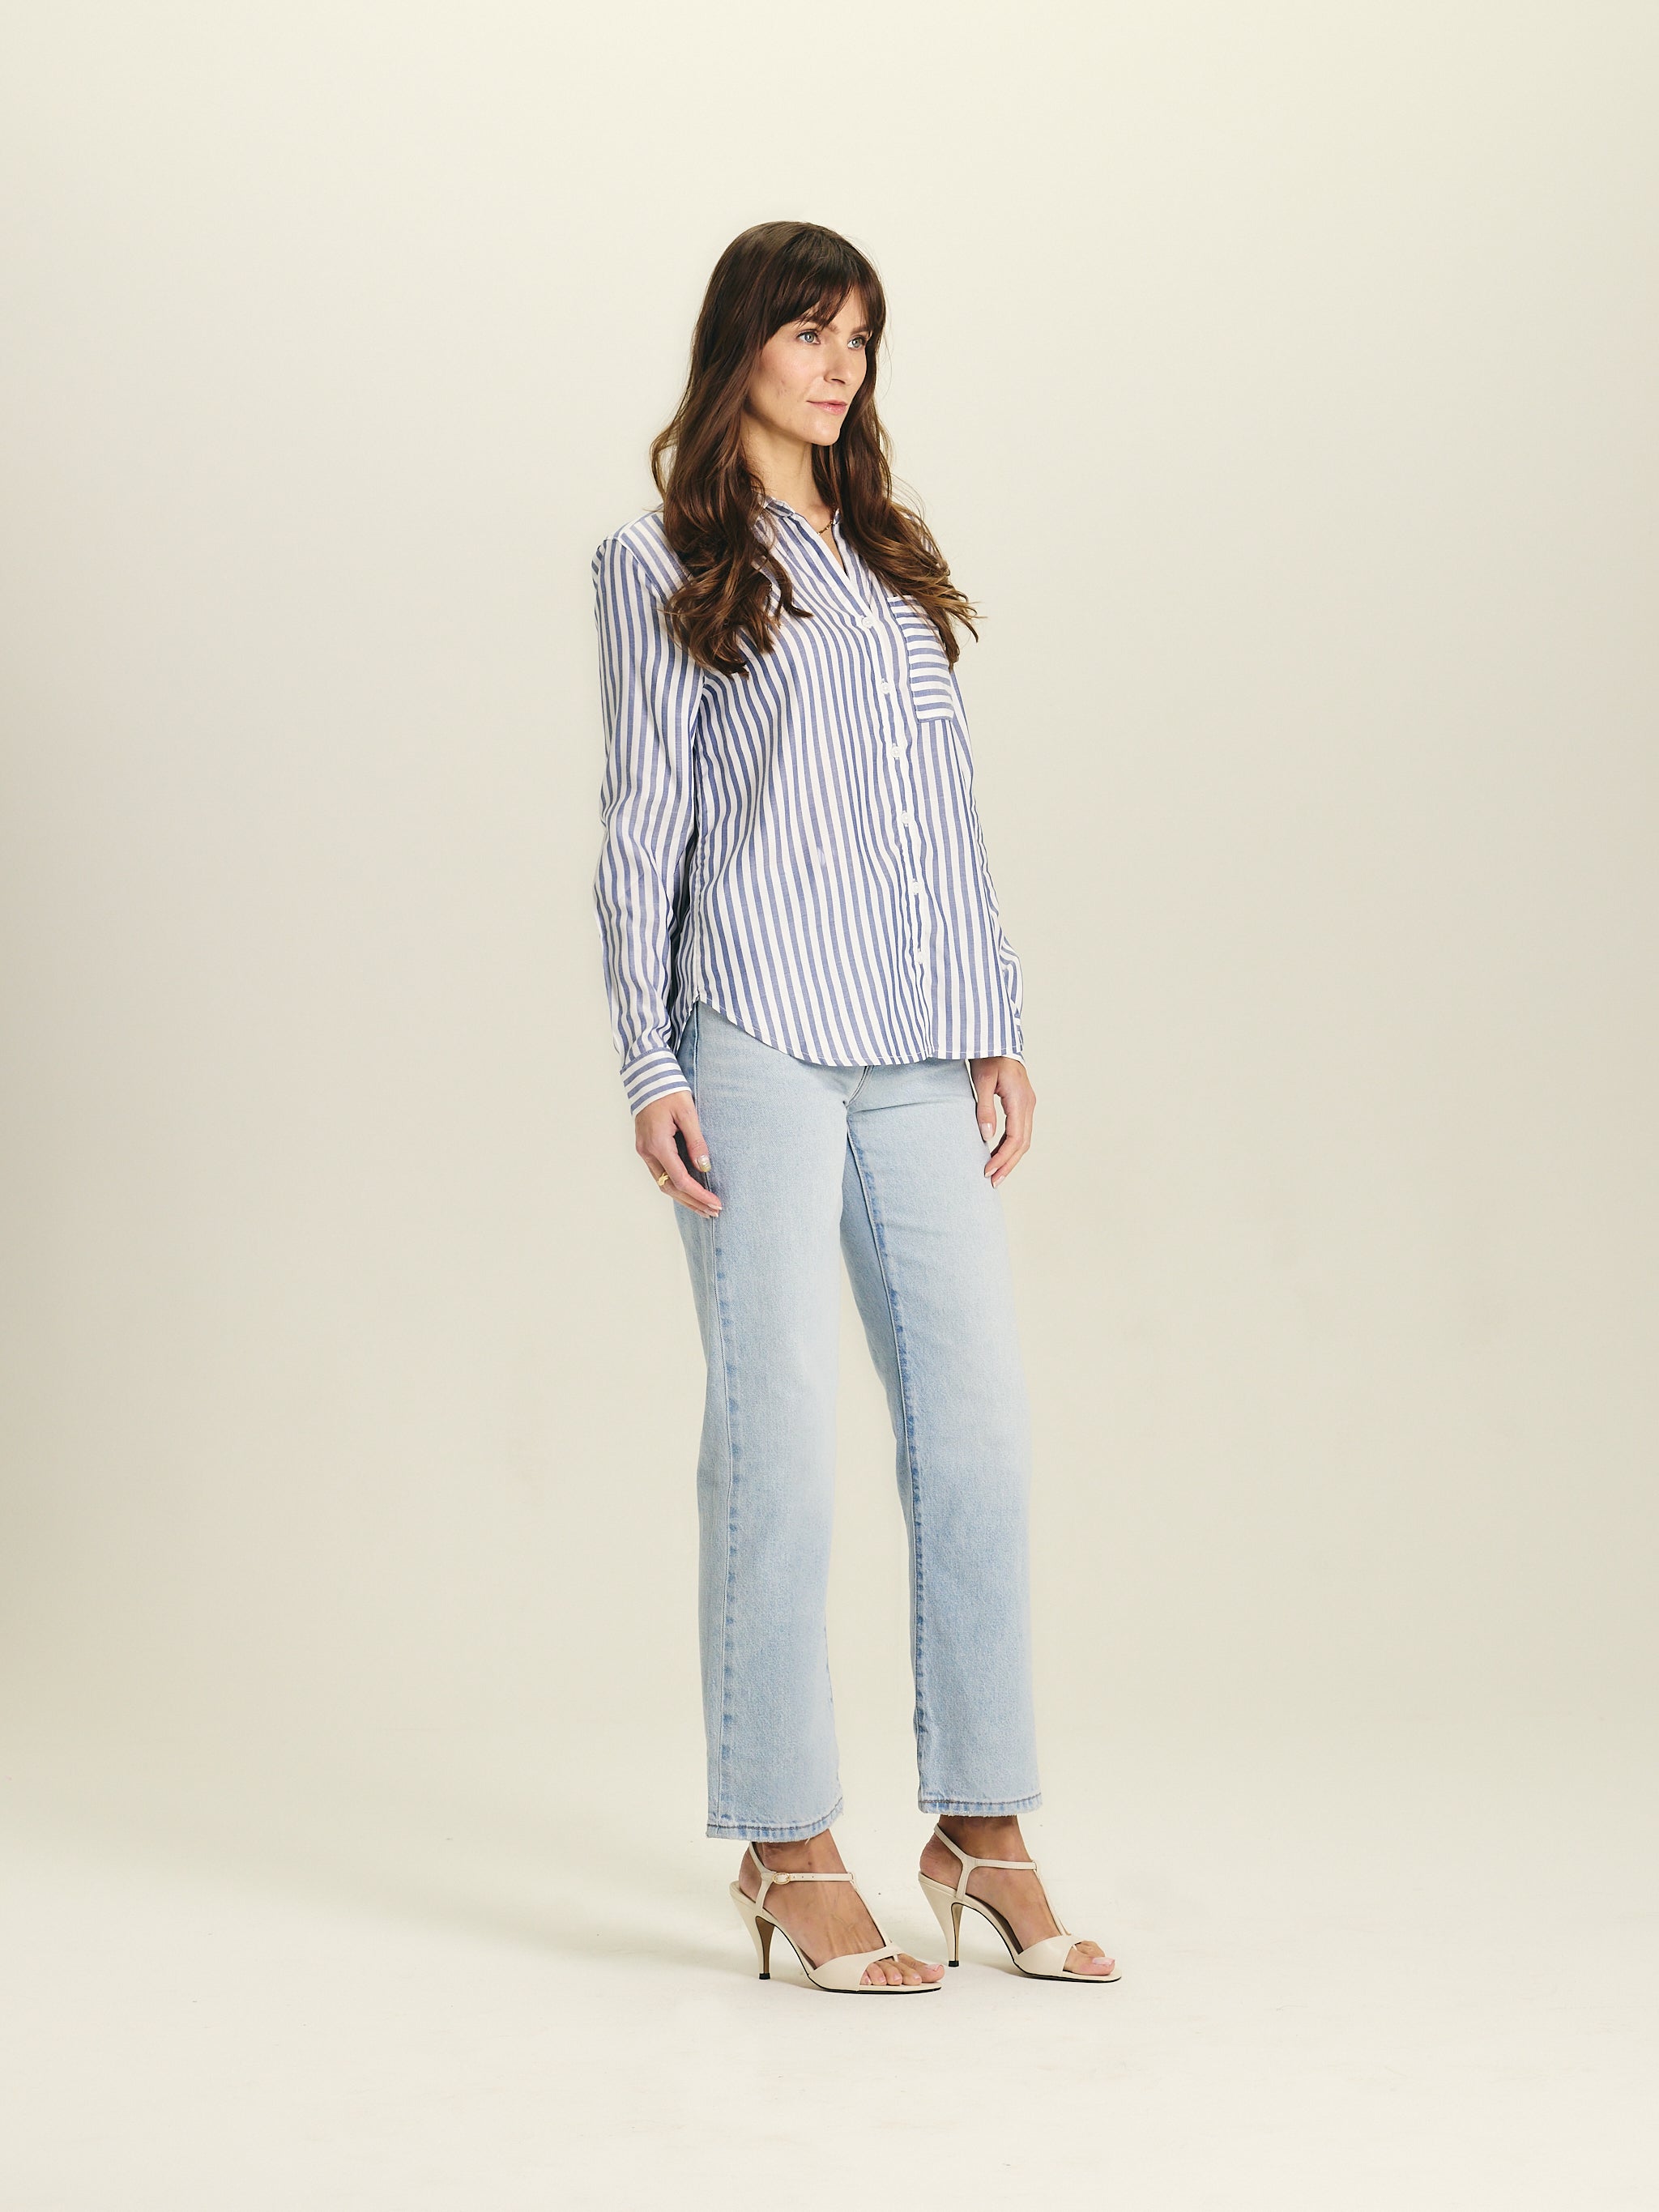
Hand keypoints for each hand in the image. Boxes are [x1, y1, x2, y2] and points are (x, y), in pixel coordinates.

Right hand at [635, 1090, 721, 1216]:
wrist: (648, 1077)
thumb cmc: (669, 1091)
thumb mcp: (687, 1112)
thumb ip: (696, 1141)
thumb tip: (704, 1166)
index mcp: (657, 1144)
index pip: (680, 1179)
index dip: (699, 1194)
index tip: (716, 1203)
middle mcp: (647, 1152)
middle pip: (670, 1188)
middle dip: (693, 1202)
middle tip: (714, 1212)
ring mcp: (644, 1151)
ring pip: (663, 1183)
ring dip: (684, 1198)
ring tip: (704, 1208)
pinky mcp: (646, 1148)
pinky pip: (660, 1174)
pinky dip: (676, 1186)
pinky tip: (689, 1192)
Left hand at [969, 1056, 1033, 1186]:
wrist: (997, 1040)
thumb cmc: (988, 1056)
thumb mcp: (982, 1080)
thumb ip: (984, 1108)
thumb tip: (986, 1136)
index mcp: (1020, 1100)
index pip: (1015, 1138)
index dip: (1002, 1157)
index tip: (988, 1170)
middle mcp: (1028, 1104)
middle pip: (1022, 1143)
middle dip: (1008, 1164)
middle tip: (993, 1181)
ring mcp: (1027, 1104)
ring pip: (1023, 1139)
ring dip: (1010, 1158)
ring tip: (996, 1174)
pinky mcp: (1022, 1104)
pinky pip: (1020, 1131)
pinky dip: (1010, 1146)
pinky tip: (998, 1154)